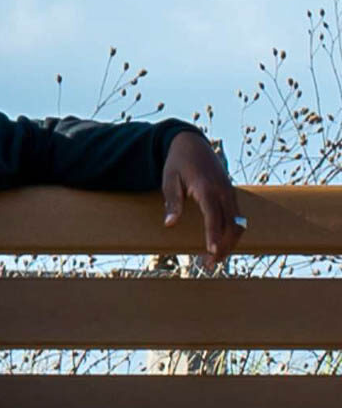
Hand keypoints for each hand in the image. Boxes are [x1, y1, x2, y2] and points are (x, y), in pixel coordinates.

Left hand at [162, 131, 243, 265]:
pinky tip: (221, 244)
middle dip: (223, 246)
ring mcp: (230, 193)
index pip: (214, 216)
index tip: (211, 252)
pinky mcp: (231, 195)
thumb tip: (170, 223)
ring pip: (238, 223)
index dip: (213, 235)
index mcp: (207, 187)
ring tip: (214, 259)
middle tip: (209, 264)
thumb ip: (171, 201)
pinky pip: (237, 218)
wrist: (191, 143)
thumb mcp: (169, 179)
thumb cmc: (177, 162)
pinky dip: (232, 233)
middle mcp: (224, 191)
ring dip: (229, 242)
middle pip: (231, 224)